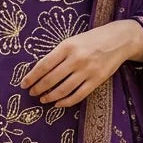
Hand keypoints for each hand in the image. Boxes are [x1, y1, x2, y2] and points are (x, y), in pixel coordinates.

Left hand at [20, 20, 142, 107]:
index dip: (32, 77)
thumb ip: (58, 54)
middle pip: (51, 79)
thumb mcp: (73, 40)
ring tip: (43, 99)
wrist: (119, 39)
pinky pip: (78, 95)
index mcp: (67, 46)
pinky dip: (66, 101)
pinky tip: (58, 103)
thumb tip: (40, 71)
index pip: (44, 65)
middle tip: (32, 93)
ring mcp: (87, 71)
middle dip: (38, 88)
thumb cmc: (92, 39)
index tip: (24, 84)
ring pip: (63, 90)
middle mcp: (76, 59)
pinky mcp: (97, 80)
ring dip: (50, 96)